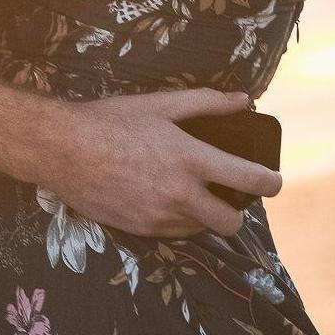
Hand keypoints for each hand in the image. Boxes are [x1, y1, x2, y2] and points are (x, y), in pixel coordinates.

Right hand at [14, 88, 281, 238]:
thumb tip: (243, 100)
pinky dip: (178, 219)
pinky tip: (162, 197)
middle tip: (225, 191)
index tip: (272, 179)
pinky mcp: (143, 231)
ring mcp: (161, 217)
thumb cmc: (111, 120)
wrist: (63, 149)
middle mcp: (181, 194)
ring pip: (203, 230)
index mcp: (191, 159)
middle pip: (233, 222)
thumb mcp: (159, 104)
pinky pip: (176, 233)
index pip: (252, 181)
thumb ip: (206, 102)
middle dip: (237, 209)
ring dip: (204, 214)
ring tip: (186, 189)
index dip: (271, 181)